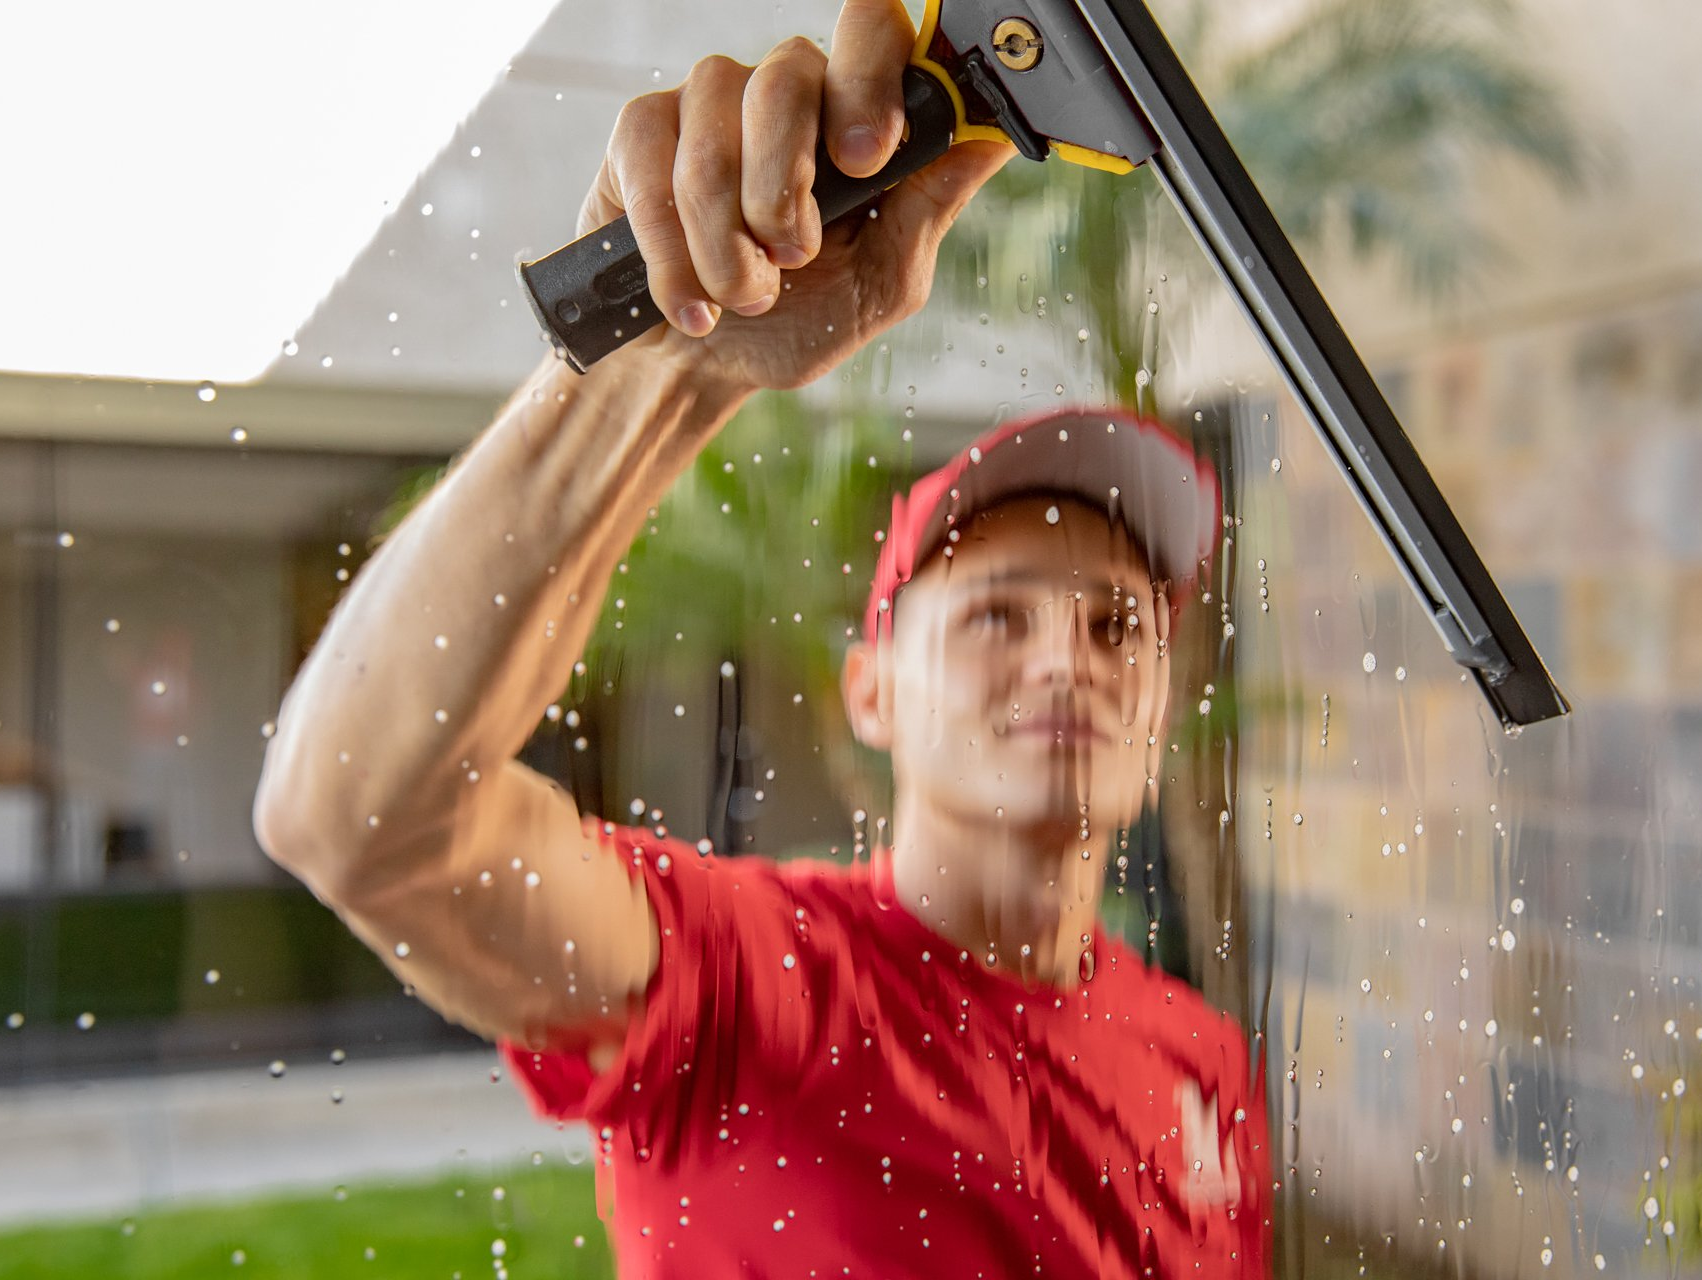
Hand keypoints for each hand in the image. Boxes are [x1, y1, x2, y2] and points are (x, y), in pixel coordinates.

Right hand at [579, 0, 1016, 395]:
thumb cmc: (799, 321)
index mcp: (855, 115)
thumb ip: (927, 208)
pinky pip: (651, 159)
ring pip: (715, 132)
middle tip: (791, 259)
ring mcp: (710, 103)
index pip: (873, 34)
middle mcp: (785, 92)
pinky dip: (670, 246)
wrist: (706, 368)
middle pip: (786, 76)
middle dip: (784, 187)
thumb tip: (991, 139)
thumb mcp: (881, 281)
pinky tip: (688, 300)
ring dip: (725, 240)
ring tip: (742, 296)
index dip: (869, 81)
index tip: (866, 158)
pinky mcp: (641, 131)